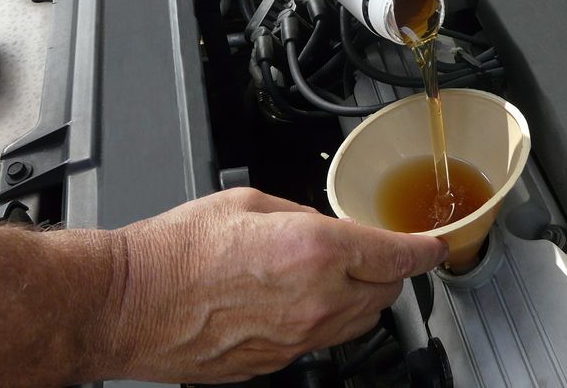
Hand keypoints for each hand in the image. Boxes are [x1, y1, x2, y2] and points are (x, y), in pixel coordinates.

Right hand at [104, 188, 446, 382]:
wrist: (131, 304)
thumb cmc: (177, 252)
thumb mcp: (248, 203)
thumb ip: (301, 215)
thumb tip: (322, 226)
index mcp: (314, 250)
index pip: (395, 255)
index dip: (424, 250)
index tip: (435, 246)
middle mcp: (316, 300)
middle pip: (385, 292)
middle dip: (392, 270)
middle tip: (382, 252)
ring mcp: (299, 339)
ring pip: (360, 322)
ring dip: (365, 297)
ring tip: (345, 275)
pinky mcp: (278, 362)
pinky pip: (324, 340)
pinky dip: (330, 319)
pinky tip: (306, 300)